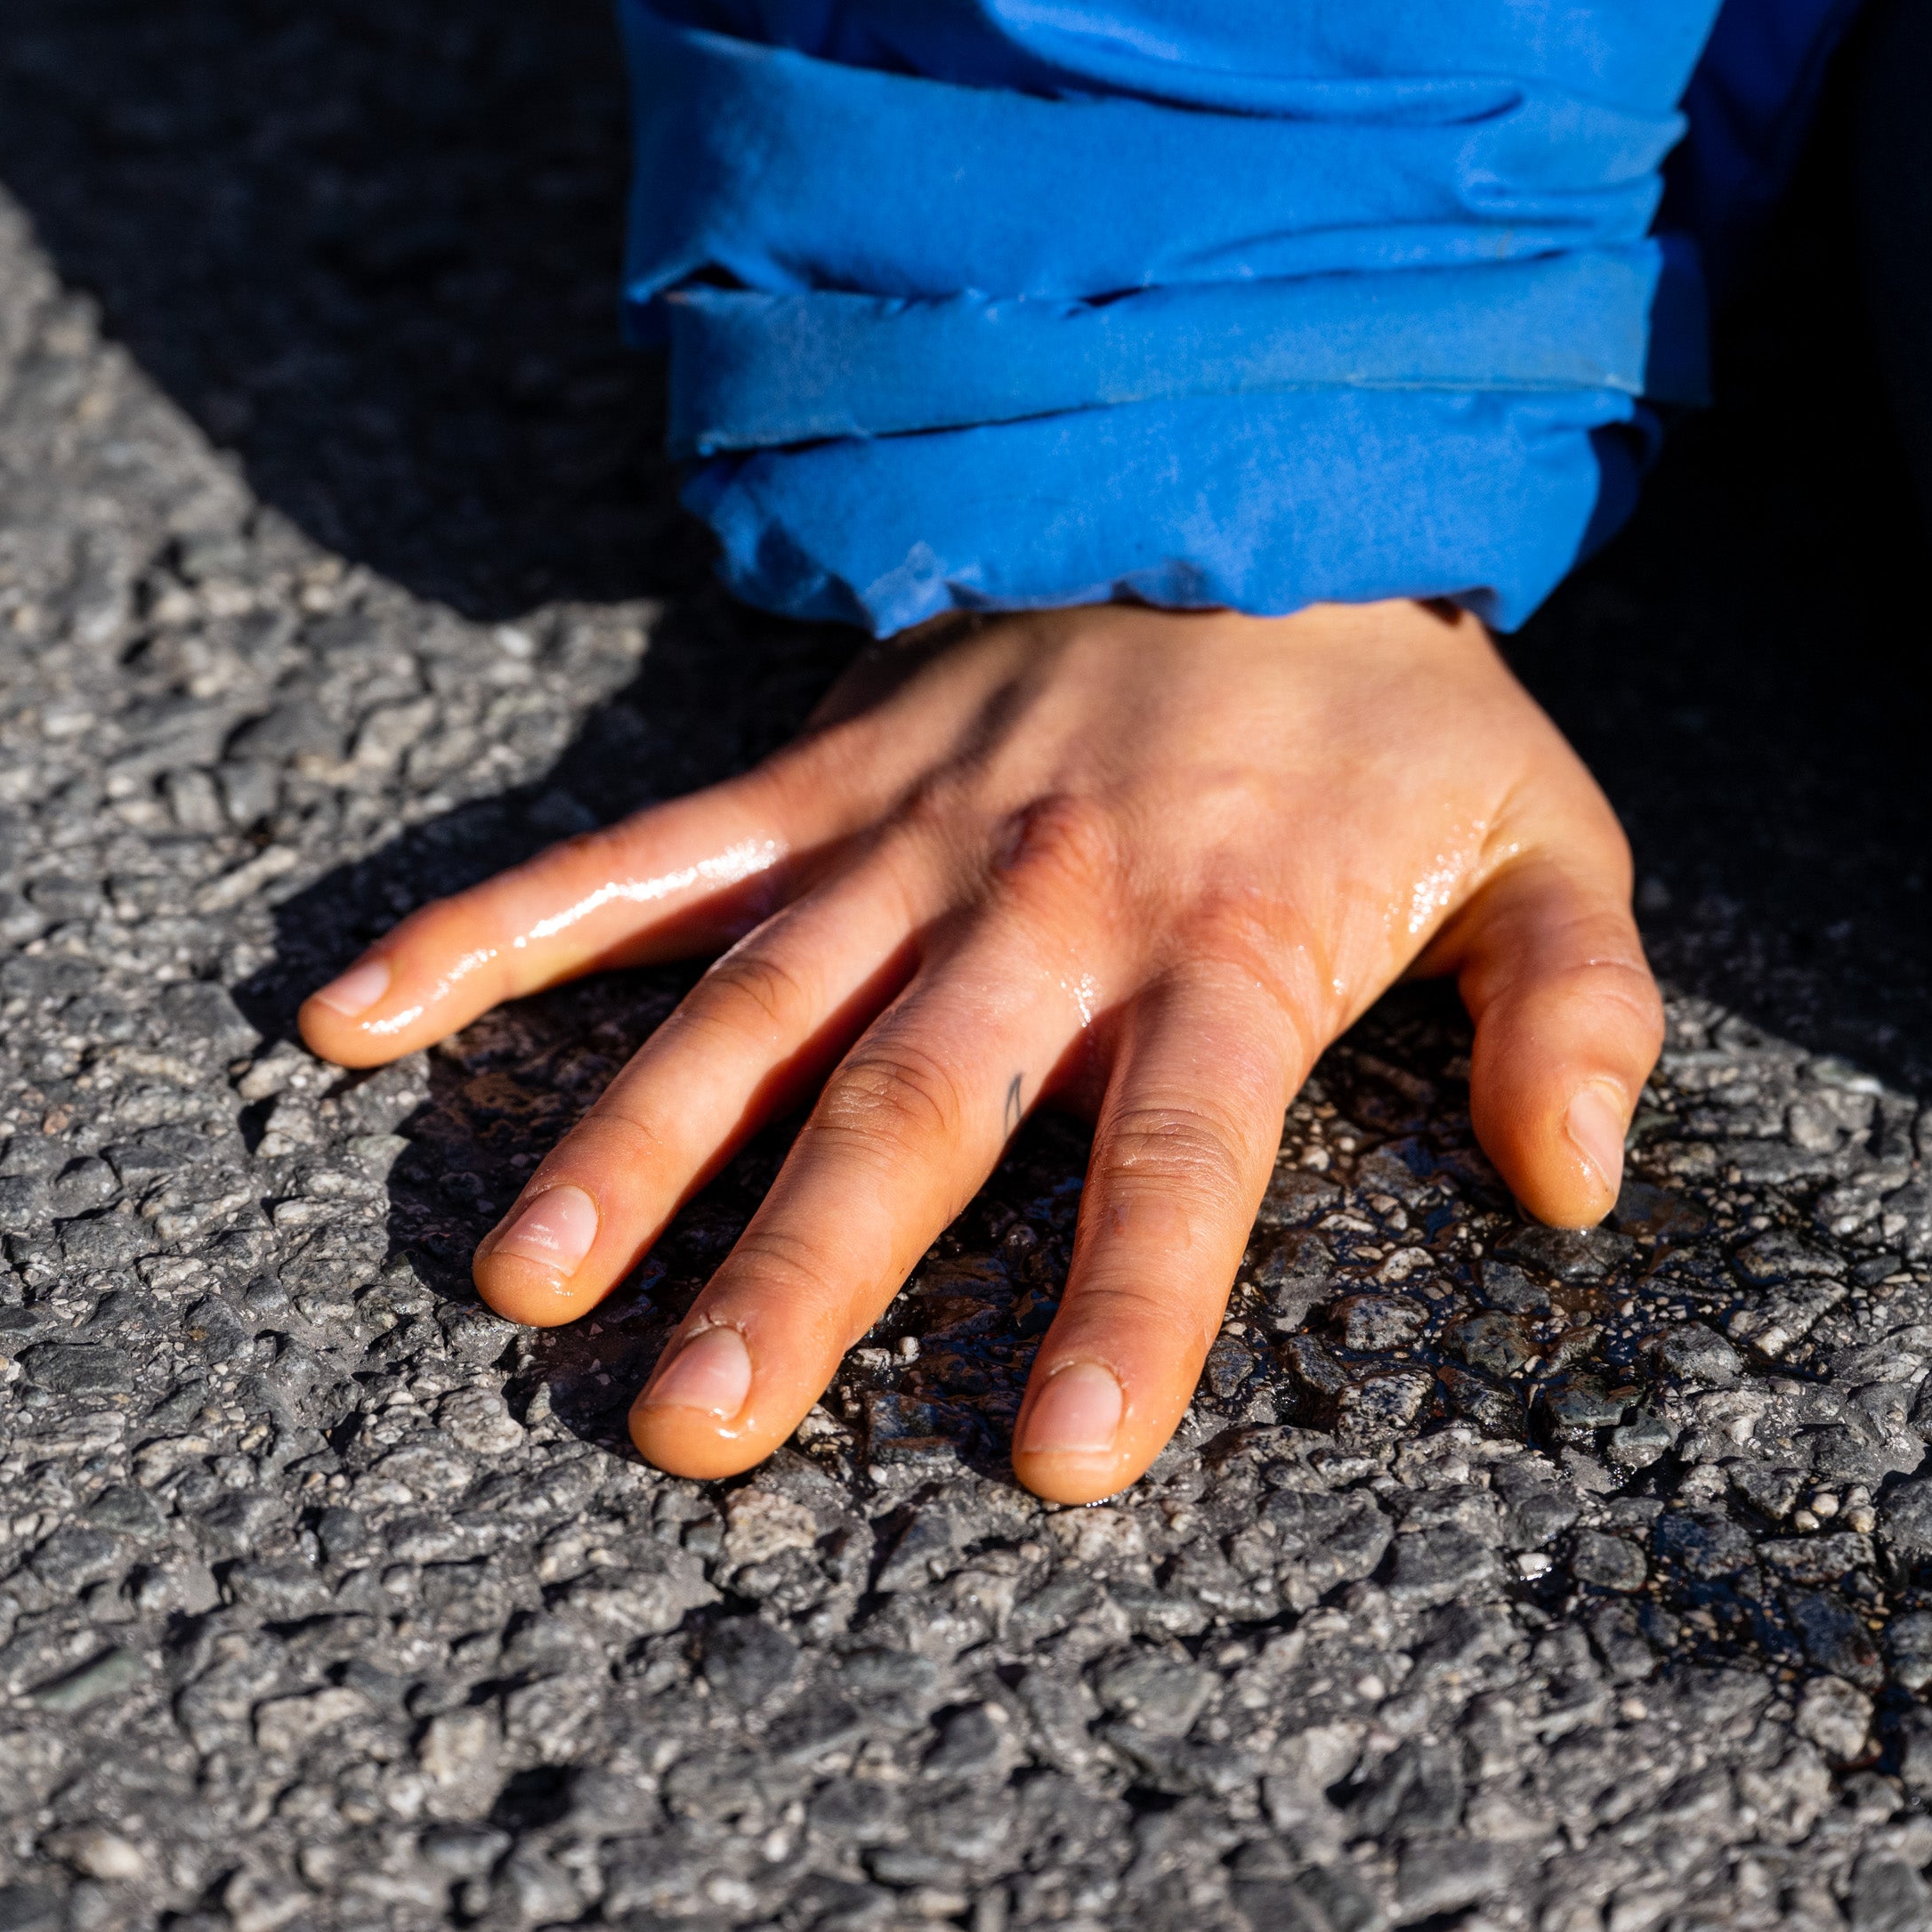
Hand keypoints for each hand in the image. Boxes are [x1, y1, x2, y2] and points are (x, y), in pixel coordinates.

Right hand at [299, 600, 1660, 1500]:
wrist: (1252, 468)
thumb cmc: (1392, 711)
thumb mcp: (1546, 839)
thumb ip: (1576, 1009)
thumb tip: (1572, 1187)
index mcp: (1227, 946)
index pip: (1178, 1154)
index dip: (1128, 1302)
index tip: (1055, 1463)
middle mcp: (1041, 905)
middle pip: (913, 1104)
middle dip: (802, 1269)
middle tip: (693, 1429)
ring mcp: (901, 839)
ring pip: (745, 1001)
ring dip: (628, 1139)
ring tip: (526, 1279)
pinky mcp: (808, 780)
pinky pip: (633, 857)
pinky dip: (491, 929)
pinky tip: (355, 1018)